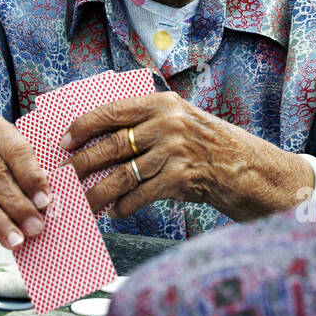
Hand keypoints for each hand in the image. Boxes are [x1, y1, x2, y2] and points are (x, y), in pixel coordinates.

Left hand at [63, 93, 308, 221]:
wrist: (252, 169)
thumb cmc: (212, 146)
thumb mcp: (182, 120)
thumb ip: (148, 123)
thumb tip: (102, 140)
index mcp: (164, 103)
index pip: (112, 111)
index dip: (83, 126)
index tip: (63, 140)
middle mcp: (168, 123)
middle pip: (111, 145)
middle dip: (82, 163)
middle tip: (63, 176)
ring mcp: (176, 150)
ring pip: (121, 175)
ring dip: (97, 192)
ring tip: (83, 203)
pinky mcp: (182, 178)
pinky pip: (141, 195)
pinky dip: (124, 206)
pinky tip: (116, 212)